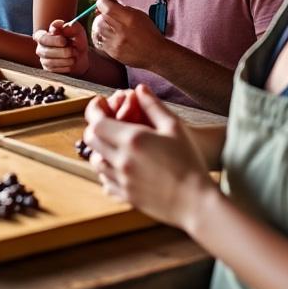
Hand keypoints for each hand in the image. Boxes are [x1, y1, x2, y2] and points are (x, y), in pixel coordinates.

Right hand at [33, 19, 89, 75]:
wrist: (81, 57)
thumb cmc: (77, 41)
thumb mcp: (78, 32)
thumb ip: (73, 27)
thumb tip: (64, 26)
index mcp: (43, 35)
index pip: (41, 37)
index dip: (53, 39)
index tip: (64, 39)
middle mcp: (40, 47)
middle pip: (45, 51)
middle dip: (62, 51)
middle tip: (73, 49)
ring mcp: (43, 59)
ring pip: (50, 61)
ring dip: (65, 59)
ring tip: (75, 55)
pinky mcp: (48, 69)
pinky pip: (54, 69)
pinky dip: (65, 66)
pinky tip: (71, 62)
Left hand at [83, 85, 214, 230]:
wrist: (196, 201)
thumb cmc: (190, 161)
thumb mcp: (174, 127)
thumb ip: (153, 105)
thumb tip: (139, 88)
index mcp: (132, 140)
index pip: (96, 122)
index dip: (94, 109)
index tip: (100, 103)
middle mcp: (122, 160)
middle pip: (91, 140)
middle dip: (95, 127)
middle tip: (106, 120)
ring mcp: (122, 180)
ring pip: (96, 161)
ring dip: (99, 149)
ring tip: (112, 143)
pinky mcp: (126, 196)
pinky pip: (105, 181)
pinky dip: (106, 170)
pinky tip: (119, 165)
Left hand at [89, 0, 163, 67]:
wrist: (155, 53)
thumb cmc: (148, 32)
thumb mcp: (138, 14)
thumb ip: (121, 7)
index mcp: (128, 18)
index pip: (106, 6)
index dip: (101, 0)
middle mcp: (120, 30)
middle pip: (100, 17)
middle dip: (103, 14)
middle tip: (110, 17)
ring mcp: (115, 43)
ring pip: (98, 29)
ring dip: (102, 26)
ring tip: (111, 28)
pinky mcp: (112, 52)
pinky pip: (99, 41)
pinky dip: (102, 37)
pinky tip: (111, 36)